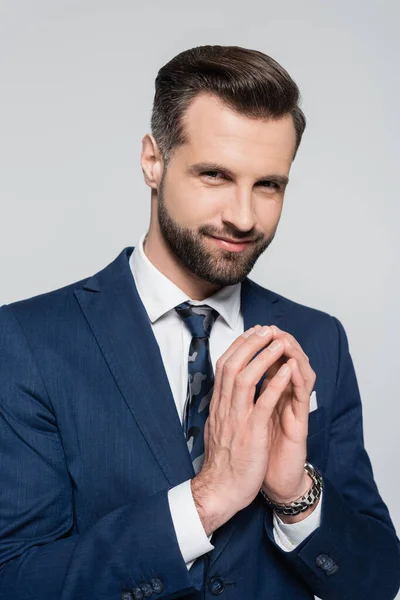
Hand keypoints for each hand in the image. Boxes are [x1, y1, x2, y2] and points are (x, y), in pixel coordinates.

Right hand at [191, 324, 314, 535]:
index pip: (224, 367)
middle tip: (266, 329)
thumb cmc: (223, 461)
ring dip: (264, 357)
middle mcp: (224, 407)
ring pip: (245, 378)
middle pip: (233, 365)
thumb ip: (224, 408)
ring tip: (279, 342)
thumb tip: (229, 392)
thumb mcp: (219, 428)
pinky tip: (287, 370)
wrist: (220, 490)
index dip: (239, 347)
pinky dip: (275, 384)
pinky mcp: (250, 432)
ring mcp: (236, 418)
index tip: (252, 334)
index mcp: (218, 405)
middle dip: (250, 344)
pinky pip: (263, 403)